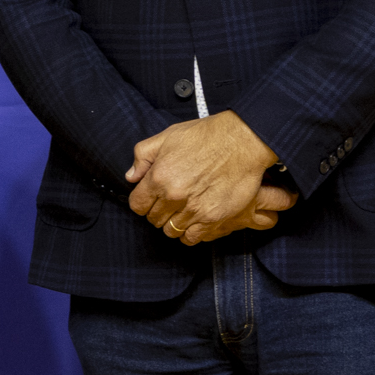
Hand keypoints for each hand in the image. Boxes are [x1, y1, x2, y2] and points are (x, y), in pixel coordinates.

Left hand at [125, 111, 277, 245]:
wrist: (242, 141)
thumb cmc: (207, 136)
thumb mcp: (167, 136)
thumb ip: (143, 156)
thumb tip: (132, 176)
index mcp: (159, 177)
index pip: (137, 205)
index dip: (142, 202)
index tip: (150, 198)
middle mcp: (174, 196)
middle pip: (154, 220)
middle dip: (158, 212)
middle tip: (169, 203)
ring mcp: (194, 209)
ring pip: (172, 231)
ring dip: (174, 223)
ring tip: (182, 212)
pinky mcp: (213, 218)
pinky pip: (192, 238)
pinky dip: (190, 233)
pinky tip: (193, 222)